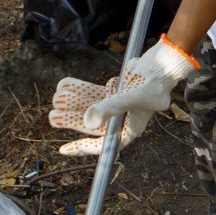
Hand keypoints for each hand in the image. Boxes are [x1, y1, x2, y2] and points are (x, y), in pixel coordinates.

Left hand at [47, 37, 200, 152]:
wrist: (161, 64)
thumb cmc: (154, 86)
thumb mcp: (130, 98)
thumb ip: (108, 109)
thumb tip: (87, 121)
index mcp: (129, 130)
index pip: (103, 145)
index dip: (83, 148)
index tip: (64, 149)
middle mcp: (122, 120)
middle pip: (92, 125)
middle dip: (73, 120)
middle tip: (54, 117)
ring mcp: (117, 105)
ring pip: (91, 107)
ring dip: (74, 104)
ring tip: (56, 100)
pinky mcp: (114, 91)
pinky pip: (94, 93)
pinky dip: (81, 89)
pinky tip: (66, 84)